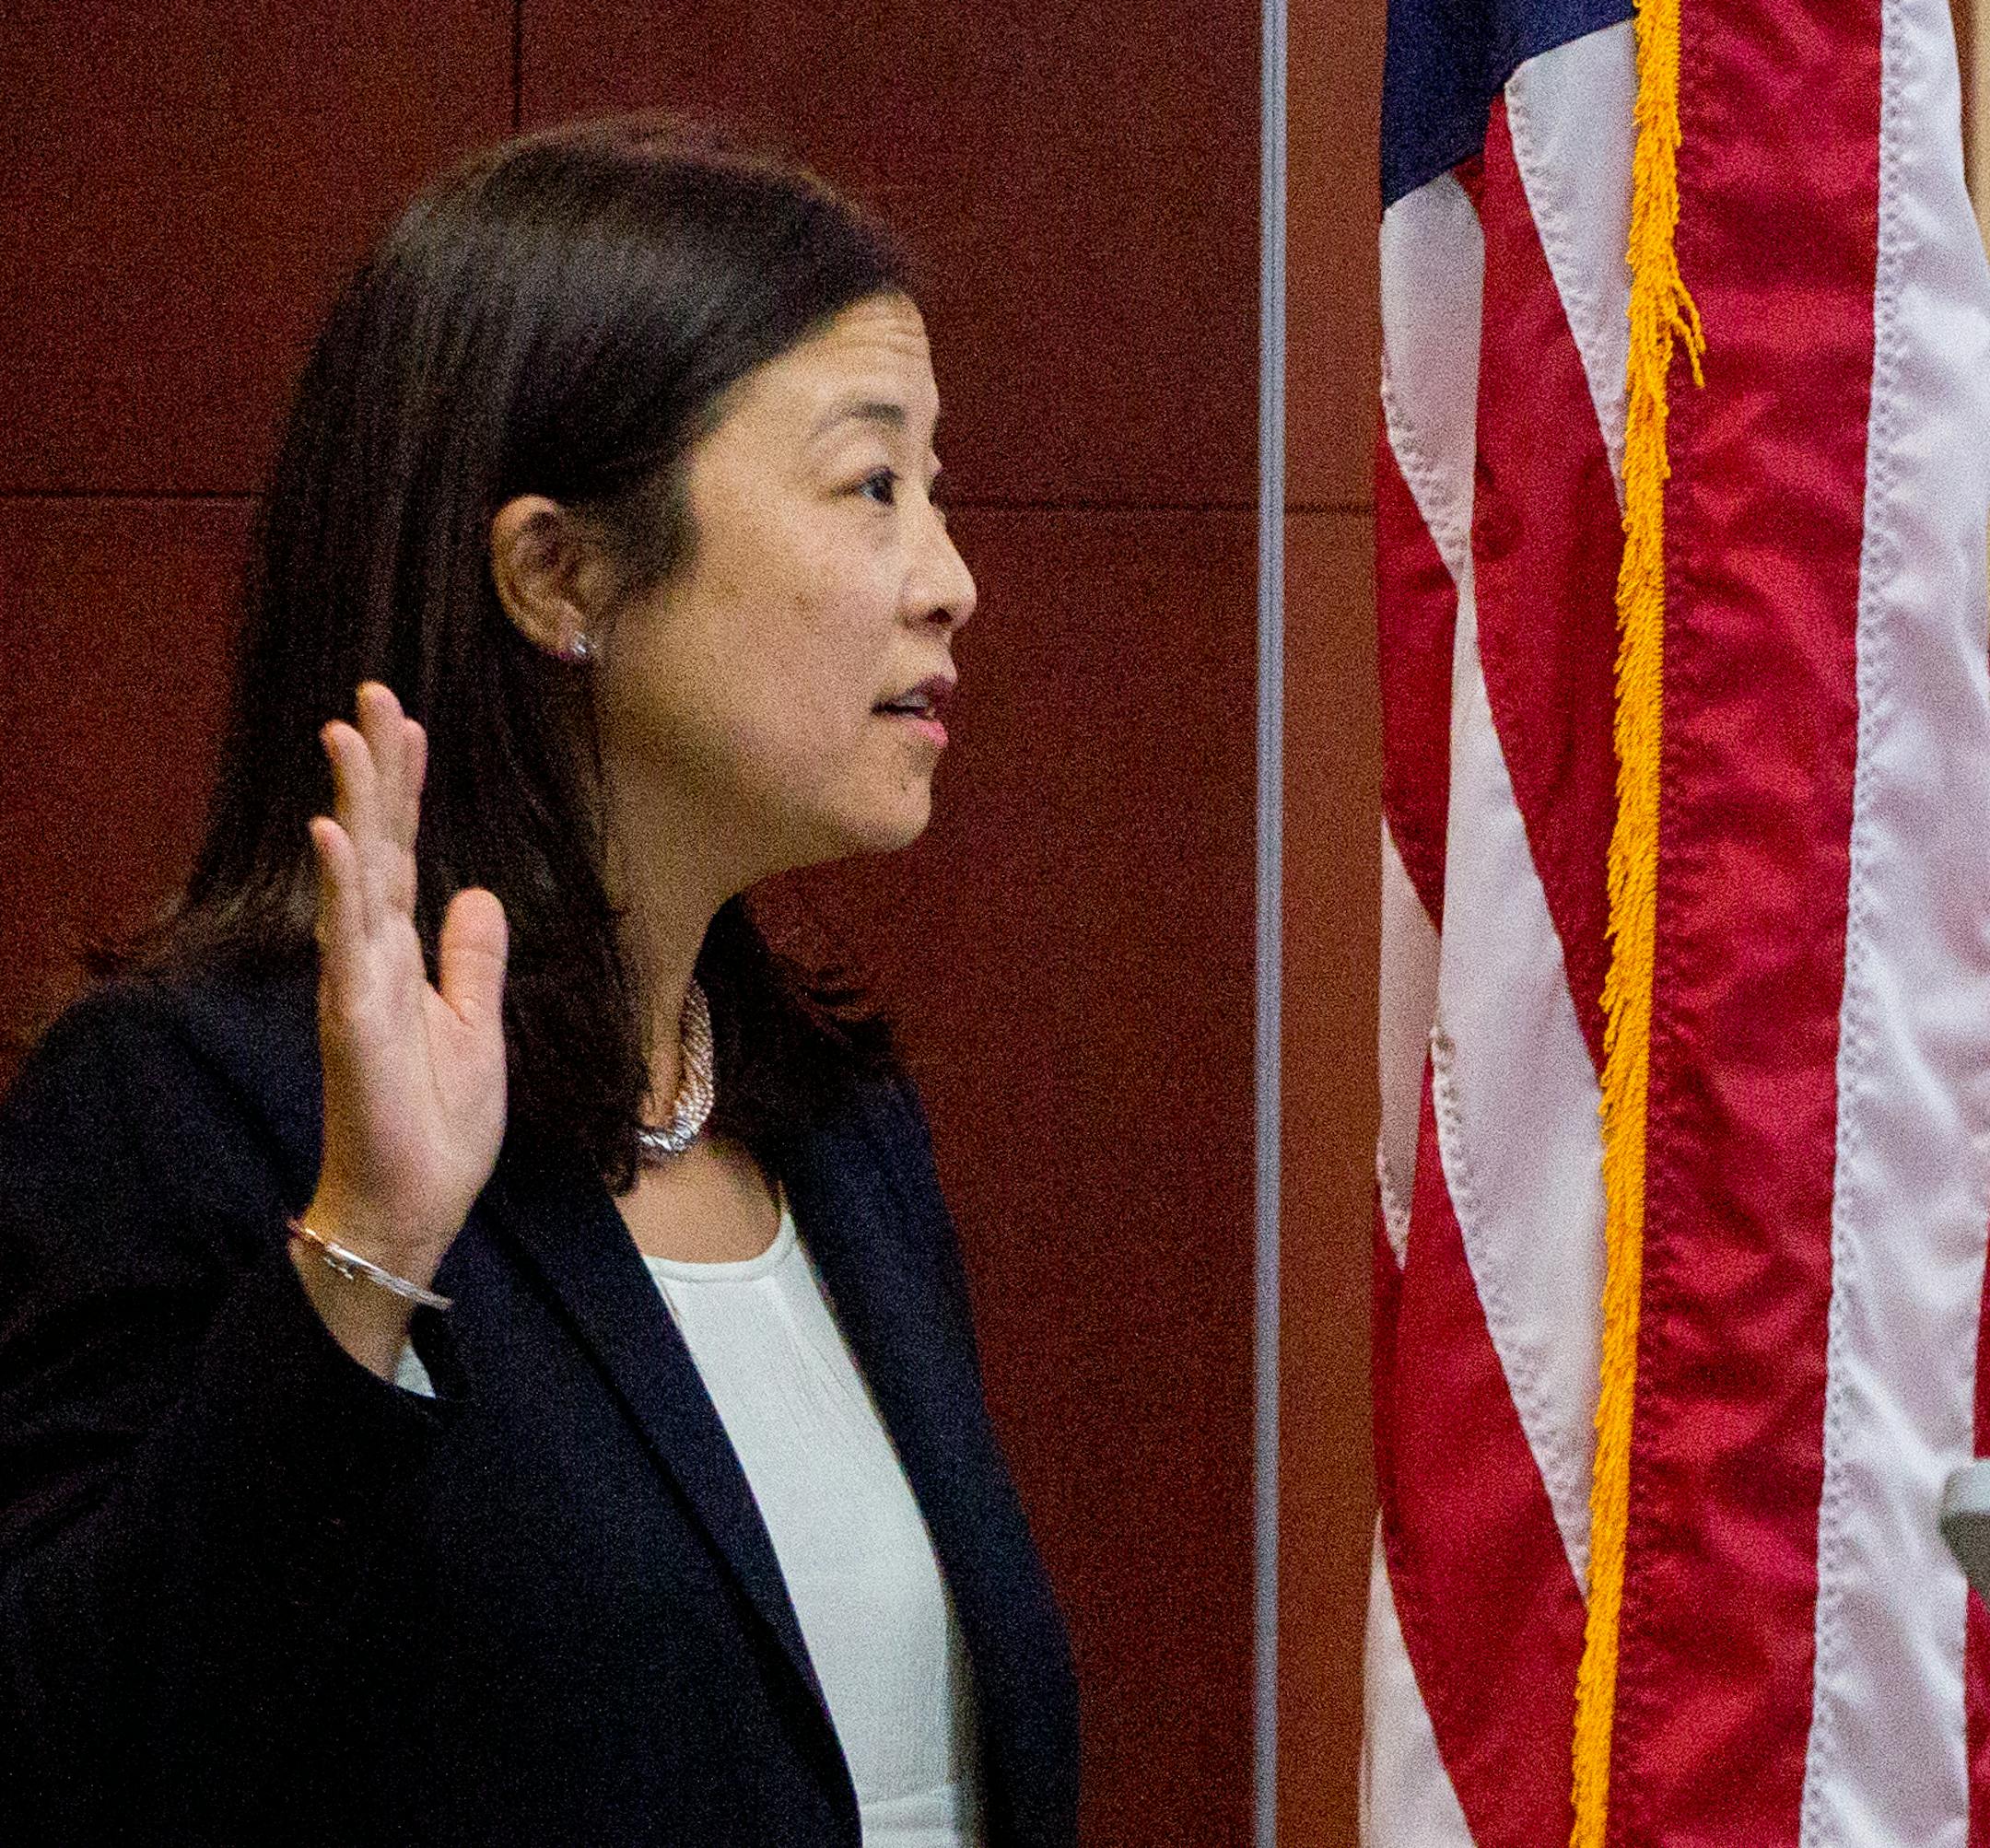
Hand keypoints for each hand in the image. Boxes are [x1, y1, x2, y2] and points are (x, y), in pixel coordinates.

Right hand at [300, 684, 507, 1337]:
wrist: (415, 1202)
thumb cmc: (438, 1122)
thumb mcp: (478, 1025)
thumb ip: (471, 960)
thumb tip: (477, 893)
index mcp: (403, 955)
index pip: (402, 852)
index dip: (405, 789)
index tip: (405, 723)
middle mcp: (371, 955)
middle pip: (374, 844)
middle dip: (375, 770)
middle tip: (373, 694)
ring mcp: (358, 983)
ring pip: (355, 874)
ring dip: (353, 803)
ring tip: (346, 732)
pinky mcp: (354, 1019)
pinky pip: (345, 943)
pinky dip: (340, 886)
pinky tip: (332, 832)